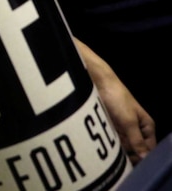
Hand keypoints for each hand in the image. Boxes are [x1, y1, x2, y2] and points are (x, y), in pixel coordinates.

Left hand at [77, 39, 155, 163]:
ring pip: (123, 146)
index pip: (149, 149)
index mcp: (147, 126)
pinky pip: (112, 140)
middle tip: (119, 161)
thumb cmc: (117, 99)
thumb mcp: (128, 121)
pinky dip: (109, 144)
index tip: (133, 165)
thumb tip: (145, 158)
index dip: (143, 158)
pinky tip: (103, 150)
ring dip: (118, 151)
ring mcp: (122, 127)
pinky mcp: (109, 125)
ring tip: (110, 156)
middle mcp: (136, 128)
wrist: (98, 82)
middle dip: (129, 155)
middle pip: (136, 149)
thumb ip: (137, 140)